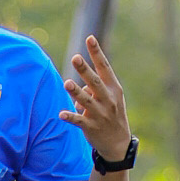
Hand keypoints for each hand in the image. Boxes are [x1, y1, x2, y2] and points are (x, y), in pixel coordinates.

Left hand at [64, 33, 129, 159]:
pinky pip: (79, 121)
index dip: (96, 53)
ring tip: (67, 83)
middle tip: (75, 57)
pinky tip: (61, 114)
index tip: (89, 38)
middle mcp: (108, 99)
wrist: (118, 142)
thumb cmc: (112, 113)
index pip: (104, 67)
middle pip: (94, 82)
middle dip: (85, 70)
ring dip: (76, 92)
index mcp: (114, 88)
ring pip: (86, 100)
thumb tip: (79, 83)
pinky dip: (70, 117)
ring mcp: (100, 113)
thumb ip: (96, 86)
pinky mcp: (91, 127)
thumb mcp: (111, 97)